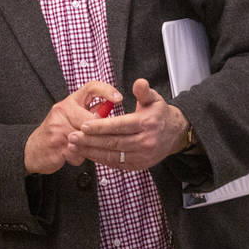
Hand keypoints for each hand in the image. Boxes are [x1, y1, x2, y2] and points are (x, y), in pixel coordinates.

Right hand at [24, 81, 121, 174]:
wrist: (32, 150)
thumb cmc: (56, 132)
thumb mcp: (70, 117)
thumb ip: (89, 112)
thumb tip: (111, 108)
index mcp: (69, 102)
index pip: (90, 87)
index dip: (107, 90)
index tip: (119, 98)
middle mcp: (62, 111)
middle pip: (92, 119)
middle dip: (98, 132)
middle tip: (100, 138)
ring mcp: (58, 128)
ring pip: (87, 137)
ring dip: (89, 147)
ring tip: (83, 148)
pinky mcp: (56, 145)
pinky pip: (79, 152)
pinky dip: (78, 158)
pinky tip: (71, 156)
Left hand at [67, 78, 188, 170]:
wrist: (175, 134)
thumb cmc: (160, 115)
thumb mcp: (154, 98)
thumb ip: (143, 91)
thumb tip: (139, 83)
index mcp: (147, 123)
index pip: (121, 125)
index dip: (101, 126)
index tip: (84, 125)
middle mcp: (145, 142)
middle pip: (114, 142)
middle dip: (91, 140)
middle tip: (73, 136)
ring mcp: (142, 156)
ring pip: (113, 155)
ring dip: (92, 151)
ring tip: (75, 145)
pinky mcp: (139, 165)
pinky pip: (116, 163)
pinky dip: (101, 159)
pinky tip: (88, 152)